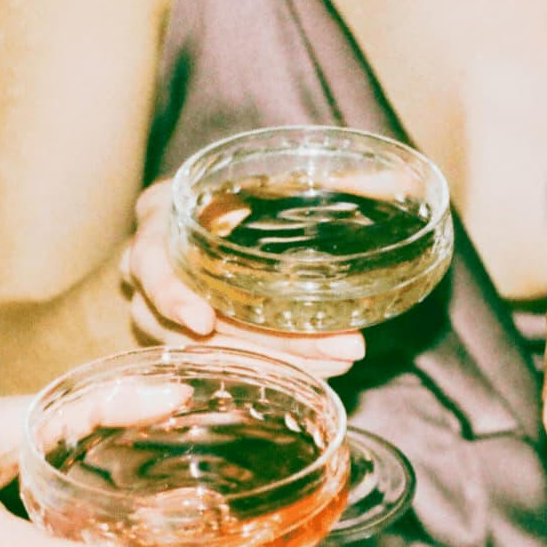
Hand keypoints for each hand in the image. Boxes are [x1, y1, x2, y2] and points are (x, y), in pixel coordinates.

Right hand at [121, 179, 365, 378]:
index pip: (149, 264)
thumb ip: (325, 180)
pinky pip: (222, 365)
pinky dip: (271, 368)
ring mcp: (163, 316)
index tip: (204, 321)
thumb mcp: (261, 175)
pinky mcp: (188, 342)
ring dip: (276, 362)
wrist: (210, 216)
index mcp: (159, 224)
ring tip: (339, 360)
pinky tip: (319, 371)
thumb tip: (397, 177)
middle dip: (265, 343)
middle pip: (191, 325)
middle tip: (338, 348)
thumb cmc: (232, 191)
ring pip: (209, 354)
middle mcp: (151, 276)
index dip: (172, 296)